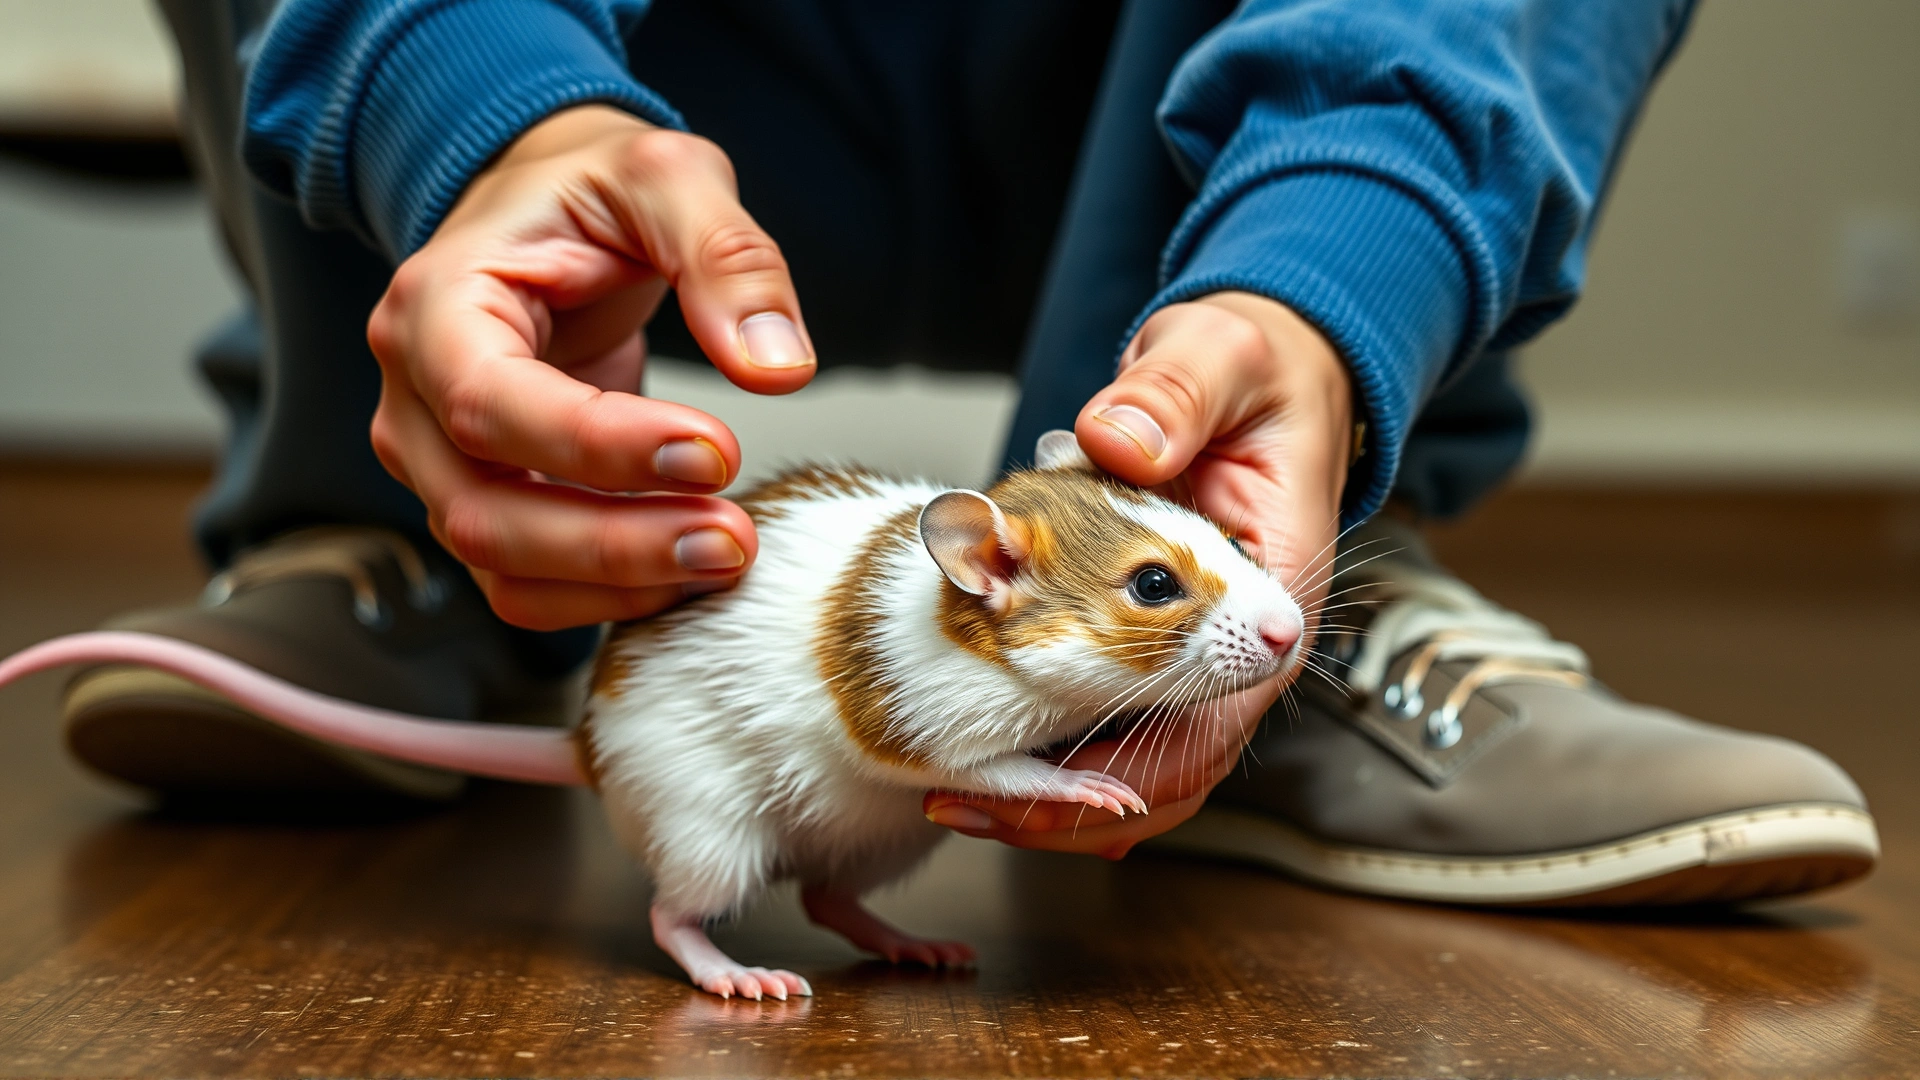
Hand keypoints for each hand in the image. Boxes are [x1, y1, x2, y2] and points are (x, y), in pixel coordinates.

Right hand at [367, 105, 816, 629]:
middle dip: (616, 543)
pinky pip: (529, 586)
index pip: (491, 403)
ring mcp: (440, 464)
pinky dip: (608, 597)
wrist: (549, 213)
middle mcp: (414, 398)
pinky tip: (692, 570)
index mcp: (435, 305)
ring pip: (502, 567)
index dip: (600, 446)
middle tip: (733, 538)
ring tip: (725, 557)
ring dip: (617, 583)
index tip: (715, 453)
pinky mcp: (486, 504)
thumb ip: (727, 257)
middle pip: (485, 512)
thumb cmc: (591, 192)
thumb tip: (777, 368)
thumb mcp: (669, 177)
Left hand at [925, 291, 1353, 856]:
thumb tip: (1119, 441)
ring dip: (1058, 787)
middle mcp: (1239, 630)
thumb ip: (1176, 395)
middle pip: (1176, 759)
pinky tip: (986, 762)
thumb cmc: (1258, 365)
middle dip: (1077, 800)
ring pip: (1142, 750)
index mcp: (1275, 581)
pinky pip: (1116, 711)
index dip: (1133, 764)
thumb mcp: (1223, 358)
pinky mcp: (1153, 625)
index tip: (1053, 788)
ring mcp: (1196, 634)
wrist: (1267, 360)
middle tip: (971, 802)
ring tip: (961, 797)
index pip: (1217, 714)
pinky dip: (1054, 745)